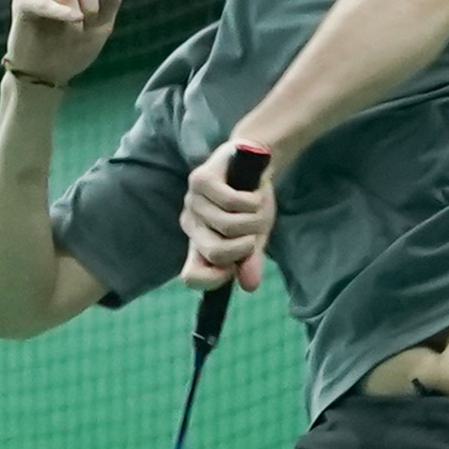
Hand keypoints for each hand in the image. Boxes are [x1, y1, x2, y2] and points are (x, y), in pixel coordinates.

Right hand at [2, 0, 122, 83]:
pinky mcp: (22, 2)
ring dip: (75, 14)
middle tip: (87, 25)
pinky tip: (73, 19)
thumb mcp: (101, 26)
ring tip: (73, 32)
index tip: (101, 19)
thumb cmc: (73, 50)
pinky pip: (42, 0)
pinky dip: (59, 11)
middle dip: (92, 3)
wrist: (47, 76)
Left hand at [178, 138, 278, 292]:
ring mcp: (193, 201)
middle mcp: (191, 224)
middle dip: (244, 246)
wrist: (256, 162)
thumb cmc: (252, 203)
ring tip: (256, 208)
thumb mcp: (255, 236)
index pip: (191, 276)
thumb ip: (250, 260)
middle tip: (254, 234)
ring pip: (228, 226)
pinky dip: (252, 202)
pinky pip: (232, 202)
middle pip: (215, 252)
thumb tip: (250, 287)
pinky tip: (254, 194)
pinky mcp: (200, 179)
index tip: (235, 270)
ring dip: (253, 220)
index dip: (213, 280)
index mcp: (199, 244)